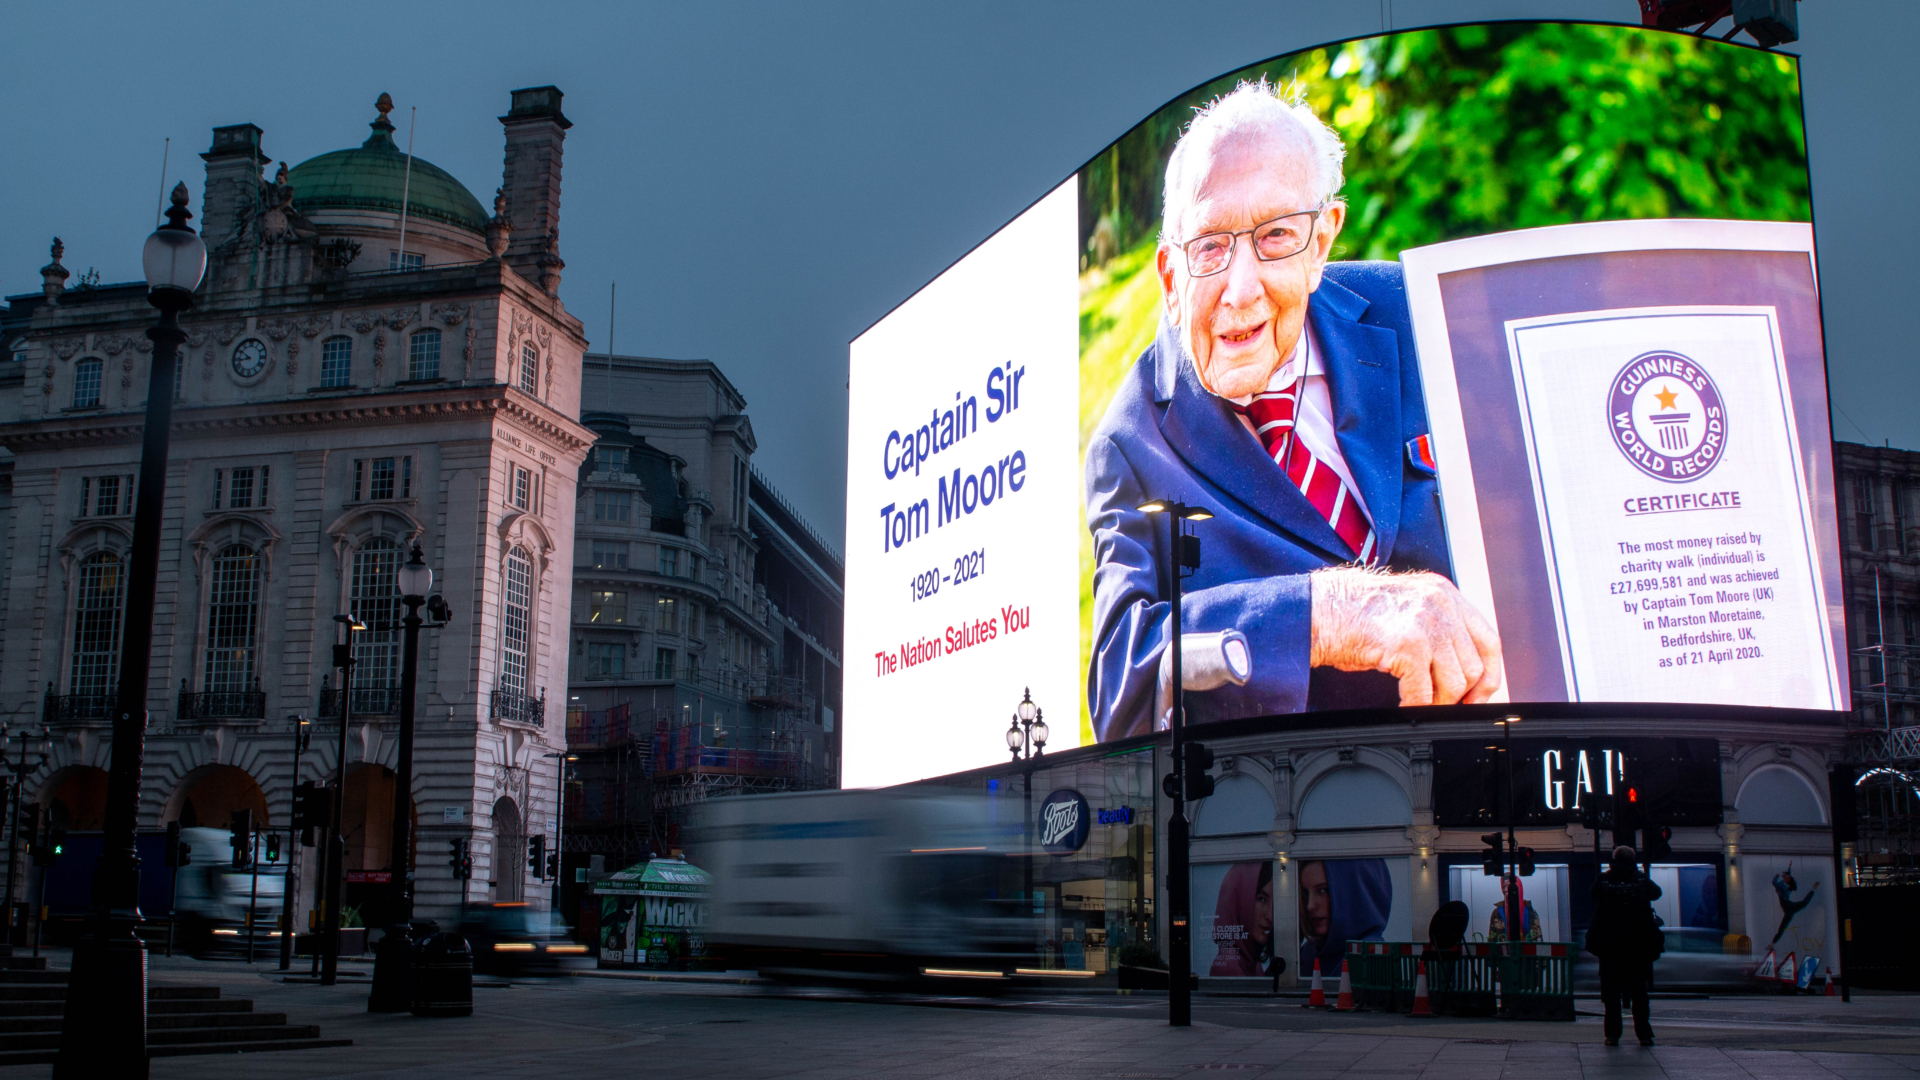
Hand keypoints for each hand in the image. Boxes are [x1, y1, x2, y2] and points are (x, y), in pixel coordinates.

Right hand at [1309, 566, 1503, 705]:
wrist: (1316, 609)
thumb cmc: (1352, 614)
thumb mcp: (1407, 610)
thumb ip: (1438, 628)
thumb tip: (1460, 670)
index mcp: (1445, 594)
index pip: (1488, 640)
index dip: (1489, 673)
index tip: (1480, 693)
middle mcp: (1441, 604)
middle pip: (1475, 664)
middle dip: (1464, 694)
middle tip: (1447, 706)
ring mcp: (1426, 624)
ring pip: (1456, 682)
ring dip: (1439, 702)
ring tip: (1422, 704)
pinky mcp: (1408, 646)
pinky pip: (1424, 692)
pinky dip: (1417, 707)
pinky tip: (1406, 706)